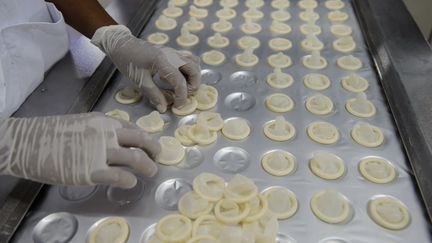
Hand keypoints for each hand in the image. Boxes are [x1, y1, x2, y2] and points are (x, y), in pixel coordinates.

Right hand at [0, 113, 159, 188]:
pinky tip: (131, 182)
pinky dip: (130, 180)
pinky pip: (120, 176)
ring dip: (148, 166)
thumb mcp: (81, 123)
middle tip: (158, 156)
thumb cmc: (50, 133)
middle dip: (154, 149)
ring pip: (136, 158)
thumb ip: (100, 130)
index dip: (145, 138)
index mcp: (104, 121)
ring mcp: (100, 152)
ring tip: (151, 171)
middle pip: (141, 140)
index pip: (133, 128)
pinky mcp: (91, 171)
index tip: (149, 145)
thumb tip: (117, 139)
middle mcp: (107, 134)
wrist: (27, 142)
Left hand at [91, 25, 200, 112]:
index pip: (180, 81)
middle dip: (193, 85)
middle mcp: (172, 54)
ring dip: (192, 77)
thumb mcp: (140, 80)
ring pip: (193, 63)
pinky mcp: (171, 52)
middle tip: (183, 95)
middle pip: (194, 69)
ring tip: (182, 88)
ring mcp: (173, 52)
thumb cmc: (128, 61)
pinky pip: (187, 60)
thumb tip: (163, 109)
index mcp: (162, 61)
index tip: (177, 106)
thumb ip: (153, 95)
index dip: (181, 96)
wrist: (122, 45)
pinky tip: (175, 78)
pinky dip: (187, 70)